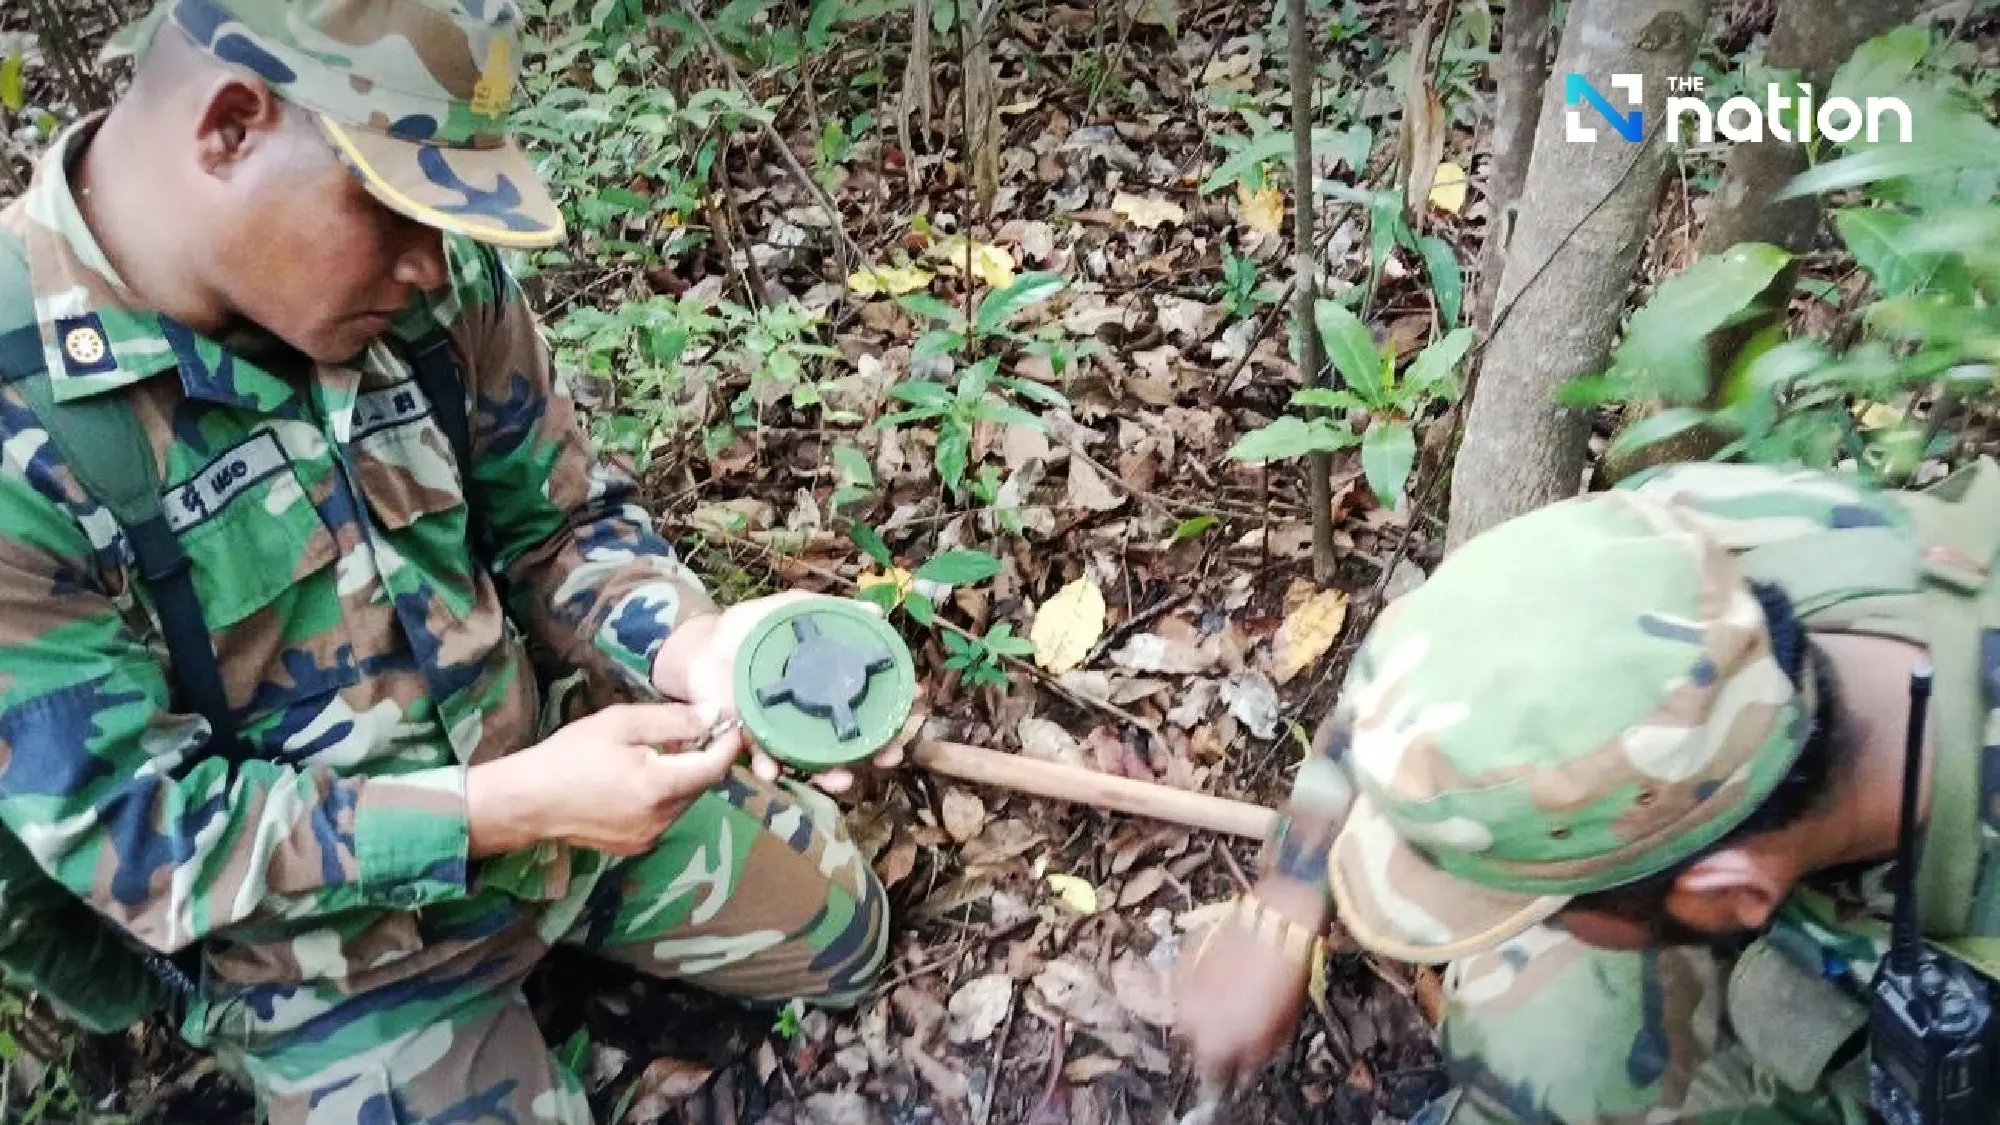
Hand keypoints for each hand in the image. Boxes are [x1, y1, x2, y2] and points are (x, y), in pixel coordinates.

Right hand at [467, 703, 742, 857]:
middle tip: (688, 732)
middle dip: (703, 757)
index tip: (730, 724)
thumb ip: (673, 721)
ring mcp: (650, 837)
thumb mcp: (621, 724)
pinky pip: (666, 816)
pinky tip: (639, 780)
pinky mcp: (637, 846)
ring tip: (657, 754)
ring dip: (683, 777)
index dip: (728, 744)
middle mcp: (661, 819)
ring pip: (685, 802)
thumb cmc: (570, 755)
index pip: (715, 767)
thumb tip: (713, 715)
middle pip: (702, 785)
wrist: (528, 801)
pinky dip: (665, 796)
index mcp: (659, 787)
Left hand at [651, 592, 911, 793]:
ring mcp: (784, 729)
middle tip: (890, 757)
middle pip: (851, 739)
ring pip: (816, 760)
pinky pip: (765, 758)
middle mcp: (812, 711)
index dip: (892, 708)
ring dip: (832, 775)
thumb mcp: (788, 609)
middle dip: (875, 754)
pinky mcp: (752, 739)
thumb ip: (826, 609)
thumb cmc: (749, 628)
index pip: (867, 699)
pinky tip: (774, 771)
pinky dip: (771, 768)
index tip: (912, 708)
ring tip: (841, 780)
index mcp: (826, 682)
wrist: (700, 647)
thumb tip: (873, 611)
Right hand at [1174, 878, 1324, 1090]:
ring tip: (1224, 1009)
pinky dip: (1198, 992)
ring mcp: (1182, 990)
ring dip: (1203, 1018)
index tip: (1231, 1076)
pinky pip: (1186, 989)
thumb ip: (1255, 1053)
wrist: (1275, 922)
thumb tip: (1242, 1070)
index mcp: (1215, 1041)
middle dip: (1211, 1045)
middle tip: (1231, 1037)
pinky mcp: (1182, 963)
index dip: (1222, 1077)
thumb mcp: (1280, 1027)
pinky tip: (1218, 984)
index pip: (1210, 1076)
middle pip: (1195, 1045)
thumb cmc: (1287, 980)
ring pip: (1187, 1017)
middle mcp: (1190, 1021)